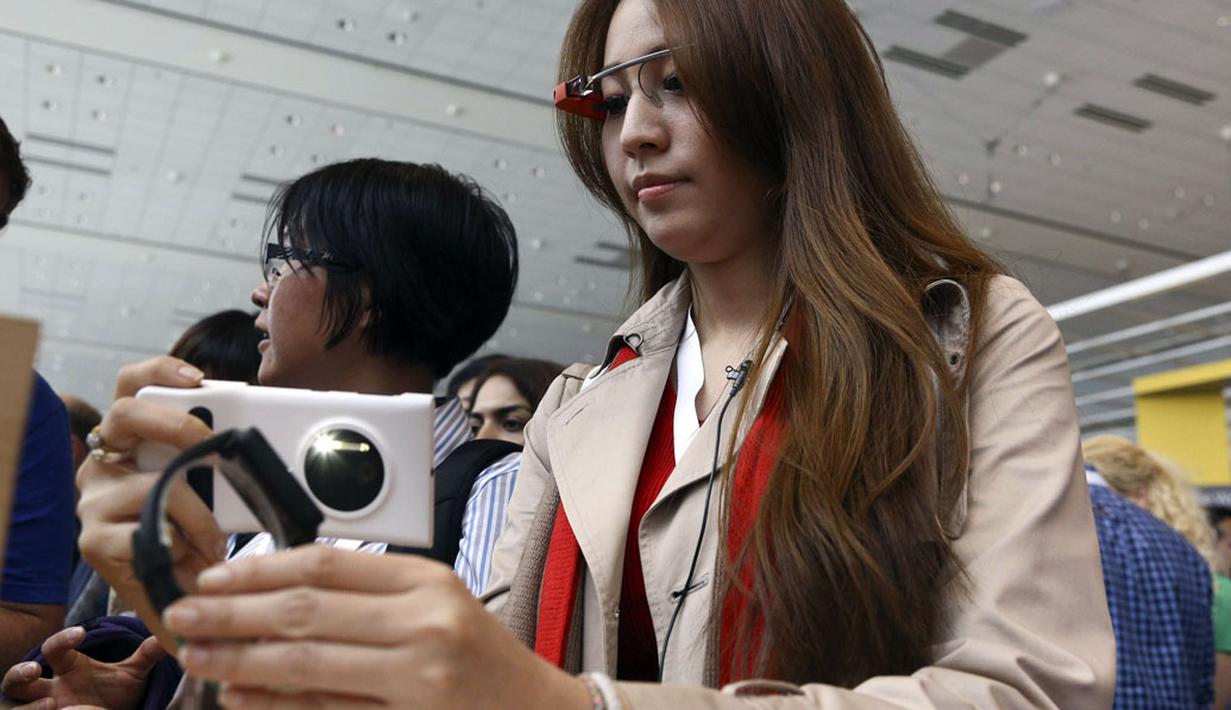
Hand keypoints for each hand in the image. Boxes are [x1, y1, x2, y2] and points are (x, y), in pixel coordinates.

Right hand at [0, 626, 165, 709]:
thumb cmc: (115, 693)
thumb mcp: (132, 674)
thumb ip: (147, 654)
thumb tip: (168, 633)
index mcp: (69, 667)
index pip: (55, 648)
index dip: (62, 639)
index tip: (80, 633)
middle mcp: (49, 687)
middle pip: (17, 678)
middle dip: (20, 673)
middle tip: (35, 670)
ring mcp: (42, 708)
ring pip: (11, 705)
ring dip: (24, 706)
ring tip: (50, 704)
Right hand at [76, 356, 224, 648]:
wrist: (180, 599)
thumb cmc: (196, 536)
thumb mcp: (213, 490)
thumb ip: (223, 457)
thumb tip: (269, 427)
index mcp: (130, 442)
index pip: (131, 386)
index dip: (160, 371)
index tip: (197, 378)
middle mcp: (104, 464)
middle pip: (126, 414)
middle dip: (179, 424)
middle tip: (214, 446)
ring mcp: (93, 501)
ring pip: (154, 484)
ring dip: (199, 515)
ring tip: (214, 540)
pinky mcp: (94, 541)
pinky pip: (149, 530)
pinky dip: (181, 544)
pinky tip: (186, 557)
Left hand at [164, 546, 591, 709]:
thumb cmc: (478, 656)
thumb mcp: (434, 602)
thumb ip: (366, 591)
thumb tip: (270, 591)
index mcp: (426, 580)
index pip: (325, 563)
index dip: (258, 570)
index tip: (211, 577)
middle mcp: (423, 623)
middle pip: (306, 610)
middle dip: (232, 614)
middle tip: (182, 615)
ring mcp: (418, 678)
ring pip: (306, 663)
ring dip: (240, 660)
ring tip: (196, 655)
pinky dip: (276, 705)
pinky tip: (239, 698)